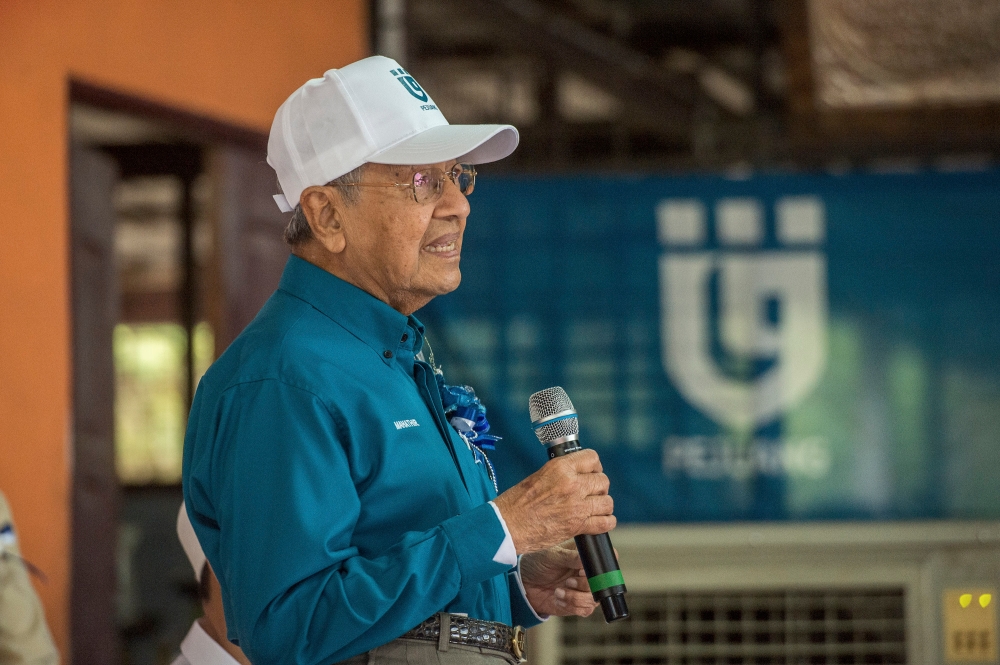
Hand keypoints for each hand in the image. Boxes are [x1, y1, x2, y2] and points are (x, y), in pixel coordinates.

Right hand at [493, 450, 614, 553]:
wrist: (507, 526)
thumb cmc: (516, 502)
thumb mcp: (538, 476)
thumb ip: (561, 473)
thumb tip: (576, 474)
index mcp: (560, 468)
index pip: (592, 458)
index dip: (594, 466)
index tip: (591, 472)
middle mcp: (572, 484)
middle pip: (602, 481)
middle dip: (598, 487)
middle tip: (591, 493)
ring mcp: (576, 506)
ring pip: (607, 502)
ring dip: (602, 505)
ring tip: (593, 508)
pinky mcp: (577, 526)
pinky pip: (605, 522)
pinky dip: (605, 522)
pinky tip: (598, 521)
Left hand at [519, 541, 596, 617]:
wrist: (523, 583)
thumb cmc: (537, 563)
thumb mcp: (552, 555)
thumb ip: (570, 557)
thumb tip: (585, 560)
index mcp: (584, 557)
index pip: (603, 563)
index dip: (598, 570)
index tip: (581, 570)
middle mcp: (587, 574)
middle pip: (601, 585)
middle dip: (584, 585)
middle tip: (569, 581)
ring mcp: (582, 590)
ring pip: (593, 600)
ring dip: (576, 597)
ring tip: (559, 591)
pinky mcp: (576, 604)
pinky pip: (584, 610)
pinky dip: (571, 606)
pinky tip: (557, 598)